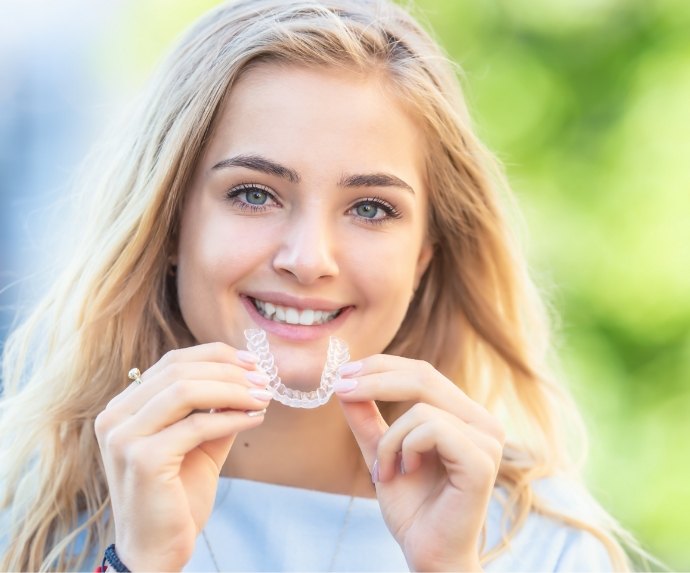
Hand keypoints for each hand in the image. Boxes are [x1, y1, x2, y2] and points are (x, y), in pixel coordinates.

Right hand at [94, 343, 271, 570]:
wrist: (156, 551)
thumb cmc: (177, 496)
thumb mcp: (199, 443)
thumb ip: (215, 409)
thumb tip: (250, 378)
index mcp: (123, 407)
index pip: (172, 362)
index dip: (216, 356)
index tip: (252, 362)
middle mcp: (115, 416)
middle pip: (179, 370)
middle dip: (229, 371)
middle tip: (264, 380)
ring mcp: (124, 437)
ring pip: (186, 390)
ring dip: (233, 390)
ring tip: (263, 397)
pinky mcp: (143, 459)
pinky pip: (197, 425)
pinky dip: (232, 418)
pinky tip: (255, 419)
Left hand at [335, 356, 504, 571]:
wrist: (428, 553)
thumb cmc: (412, 507)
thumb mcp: (381, 452)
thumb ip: (367, 419)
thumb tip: (344, 383)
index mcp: (464, 416)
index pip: (422, 373)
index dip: (382, 366)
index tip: (344, 373)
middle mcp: (482, 422)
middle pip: (424, 376)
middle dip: (375, 379)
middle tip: (341, 389)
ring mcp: (487, 440)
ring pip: (421, 407)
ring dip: (389, 439)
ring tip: (385, 471)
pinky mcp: (482, 460)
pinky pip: (431, 429)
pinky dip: (405, 448)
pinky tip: (405, 472)